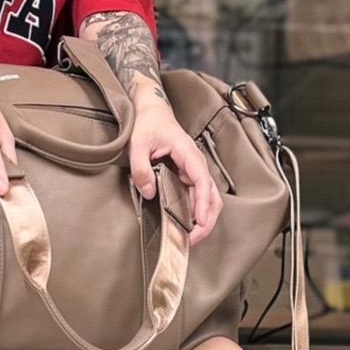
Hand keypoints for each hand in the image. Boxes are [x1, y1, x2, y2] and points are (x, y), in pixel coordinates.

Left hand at [129, 100, 221, 247]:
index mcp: (188, 153)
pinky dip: (197, 212)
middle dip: (207, 219)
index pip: (202, 181)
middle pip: (212, 195)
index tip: (200, 221)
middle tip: (193, 239)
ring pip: (208, 198)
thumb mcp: (137, 144)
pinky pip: (198, 195)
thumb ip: (141, 168)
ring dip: (204, 218)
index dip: (203, 203)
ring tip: (191, 237)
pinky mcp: (188, 174)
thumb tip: (149, 192)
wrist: (152, 110)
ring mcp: (194, 169)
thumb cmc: (147, 124)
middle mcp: (196, 163)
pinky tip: (188, 225)